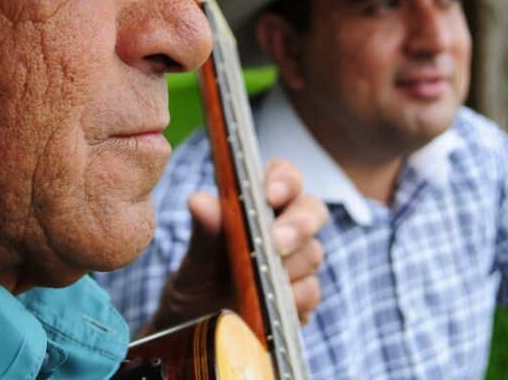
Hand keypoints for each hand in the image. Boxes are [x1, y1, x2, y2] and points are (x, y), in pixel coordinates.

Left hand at [145, 159, 326, 332]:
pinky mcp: (302, 299)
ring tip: (259, 280)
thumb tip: (199, 201)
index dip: (285, 179)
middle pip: (312, 210)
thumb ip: (204, 230)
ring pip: (313, 252)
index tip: (269, 194)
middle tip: (276, 242)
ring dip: (289, 265)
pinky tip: (269, 305)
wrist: (194, 331)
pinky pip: (310, 292)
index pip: (284, 176)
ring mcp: (297, 264)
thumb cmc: (196, 282)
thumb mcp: (195, 258)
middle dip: (298, 224)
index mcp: (258, 205)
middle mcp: (283, 228)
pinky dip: (292, 298)